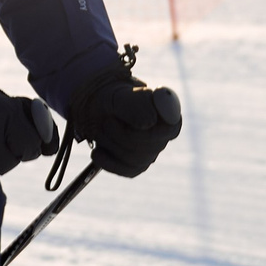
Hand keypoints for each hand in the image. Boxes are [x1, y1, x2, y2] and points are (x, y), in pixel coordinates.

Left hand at [67, 58, 183, 178]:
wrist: (96, 109)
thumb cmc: (112, 98)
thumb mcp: (119, 95)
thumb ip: (137, 103)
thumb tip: (150, 122)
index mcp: (168, 112)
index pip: (169, 128)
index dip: (145, 128)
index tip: (123, 119)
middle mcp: (164, 134)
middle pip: (149, 147)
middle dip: (121, 135)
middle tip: (106, 121)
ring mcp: (151, 152)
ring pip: (136, 159)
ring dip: (112, 144)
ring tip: (101, 129)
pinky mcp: (136, 166)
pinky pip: (126, 170)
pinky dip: (108, 161)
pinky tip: (98, 150)